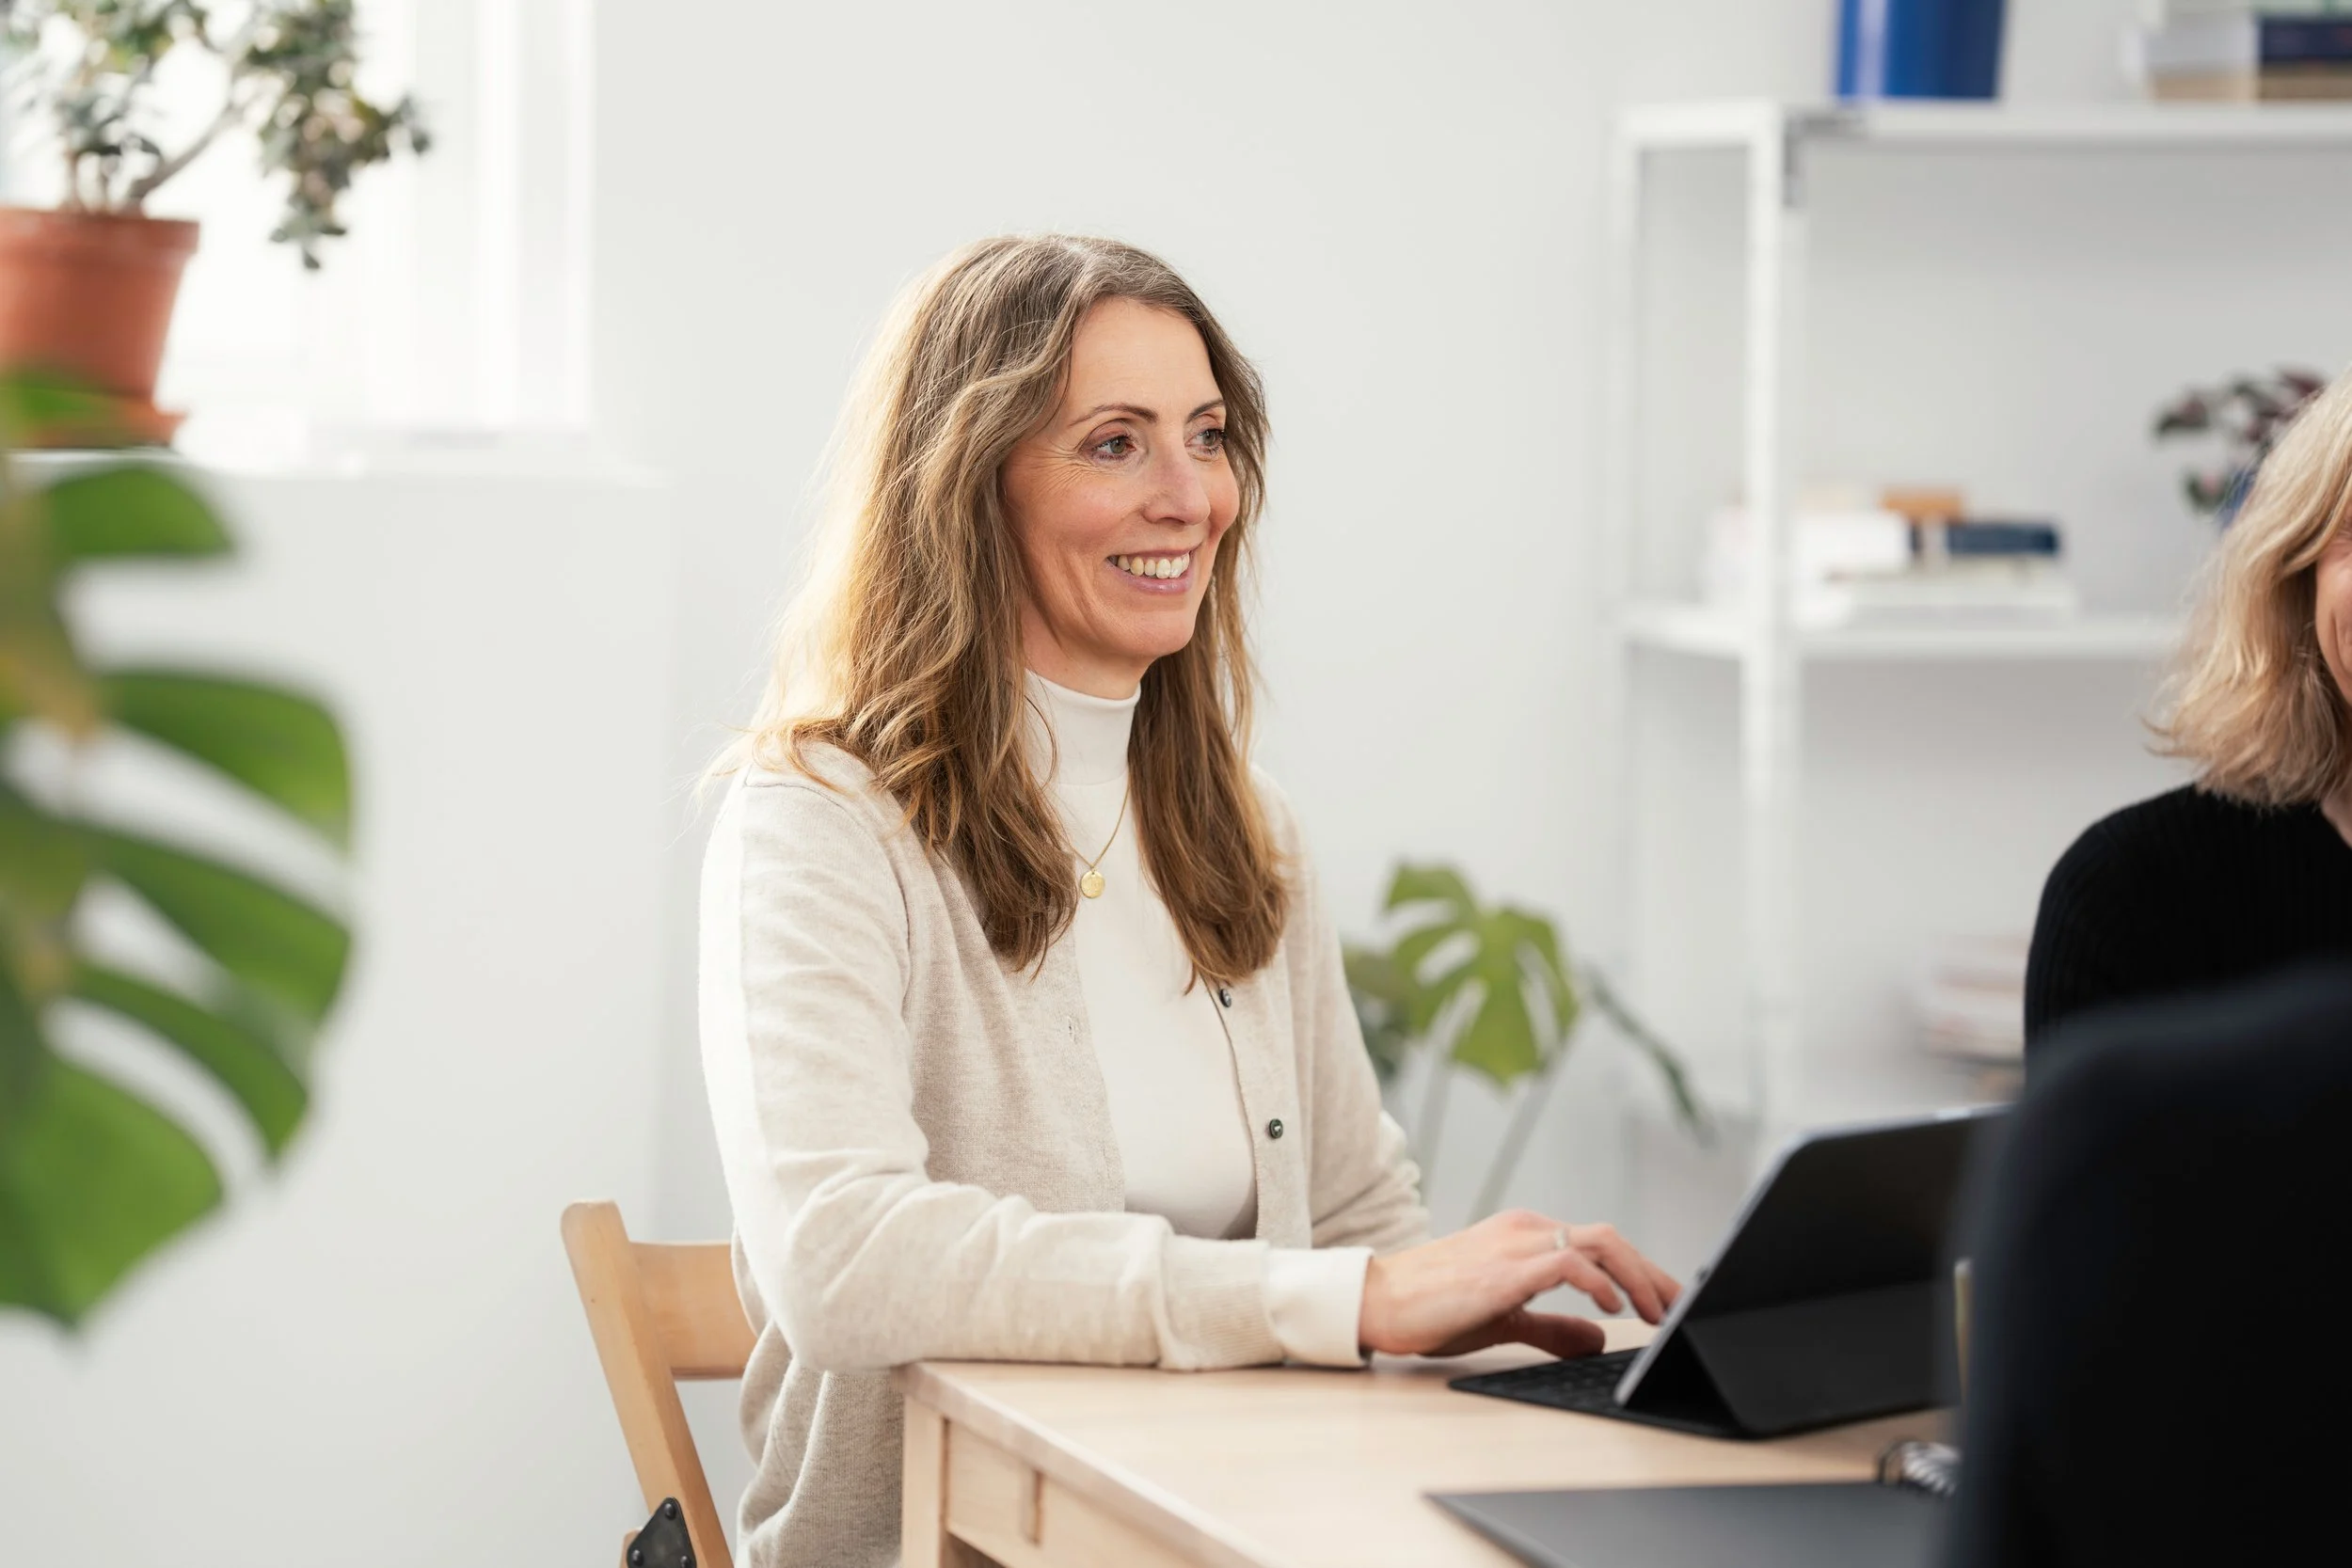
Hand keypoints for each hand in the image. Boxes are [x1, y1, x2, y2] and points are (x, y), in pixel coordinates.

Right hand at [1357, 1210, 1681, 1359]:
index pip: (1600, 1244)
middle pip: (1610, 1239)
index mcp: (1525, 1236)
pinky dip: (1598, 1282)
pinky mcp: (1504, 1268)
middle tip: (1679, 1308)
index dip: (1641, 1272)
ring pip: (1598, 1244)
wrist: (1380, 1301)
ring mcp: (1515, 1244)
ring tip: (1657, 1311)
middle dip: (1652, 1275)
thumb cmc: (1433, 1306)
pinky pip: (1567, 1261)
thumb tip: (1599, 1337)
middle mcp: (1525, 1230)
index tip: (1668, 1301)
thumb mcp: (1506, 1318)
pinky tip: (1613, 1308)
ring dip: (1637, 1278)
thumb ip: (1552, 1327)